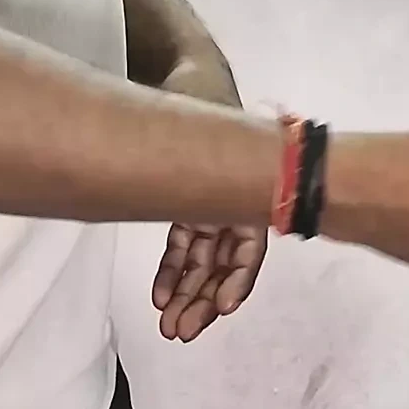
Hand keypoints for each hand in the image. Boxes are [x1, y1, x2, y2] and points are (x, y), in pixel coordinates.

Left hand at [150, 52, 268, 341]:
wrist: (190, 77)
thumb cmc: (204, 99)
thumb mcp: (213, 126)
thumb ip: (218, 156)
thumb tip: (217, 191)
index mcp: (247, 192)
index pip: (248, 249)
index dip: (237, 279)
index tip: (223, 306)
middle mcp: (234, 206)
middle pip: (222, 265)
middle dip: (203, 301)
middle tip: (183, 330)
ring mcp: (212, 209)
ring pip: (203, 264)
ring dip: (189, 296)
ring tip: (170, 325)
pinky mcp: (191, 208)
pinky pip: (185, 249)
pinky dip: (173, 273)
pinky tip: (161, 296)